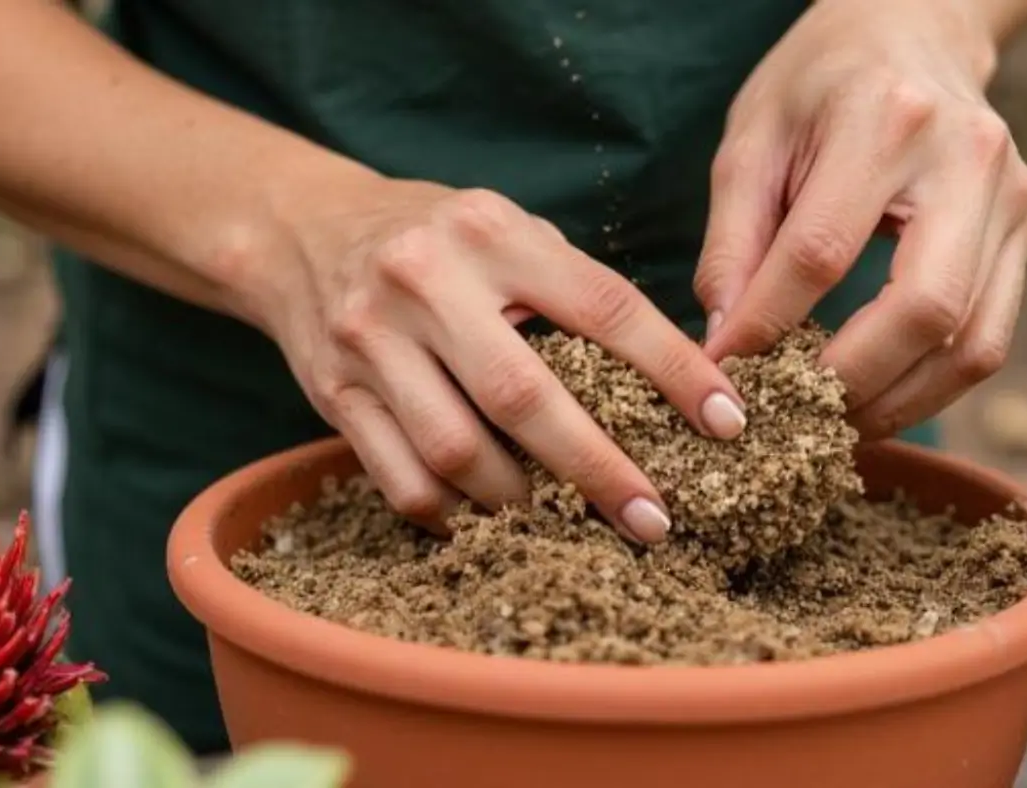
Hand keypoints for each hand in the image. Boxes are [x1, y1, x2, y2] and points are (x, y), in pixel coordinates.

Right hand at [239, 168, 747, 543]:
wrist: (299, 230)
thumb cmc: (436, 237)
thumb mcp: (505, 230)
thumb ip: (572, 286)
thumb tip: (673, 377)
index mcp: (491, 232)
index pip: (602, 306)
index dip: (674, 369)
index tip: (727, 422)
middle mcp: (426, 282)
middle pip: (524, 396)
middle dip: (600, 467)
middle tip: (655, 518)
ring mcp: (371, 342)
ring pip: (456, 452)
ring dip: (525, 503)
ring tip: (572, 523)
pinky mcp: (332, 395)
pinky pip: (403, 481)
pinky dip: (457, 514)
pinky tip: (495, 521)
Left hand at [694, 0, 1026, 438]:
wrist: (914, 30)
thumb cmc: (819, 85)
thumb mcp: (753, 139)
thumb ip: (734, 241)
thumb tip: (723, 342)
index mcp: (885, 119)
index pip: (822, 251)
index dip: (768, 324)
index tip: (724, 370)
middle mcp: (968, 160)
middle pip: (923, 310)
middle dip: (848, 383)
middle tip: (789, 420)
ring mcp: (1012, 201)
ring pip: (971, 343)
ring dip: (897, 403)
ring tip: (831, 426)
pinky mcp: (1025, 235)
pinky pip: (990, 340)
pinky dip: (932, 385)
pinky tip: (877, 398)